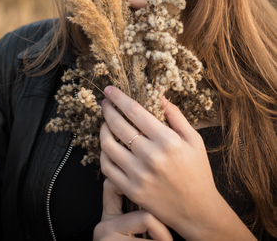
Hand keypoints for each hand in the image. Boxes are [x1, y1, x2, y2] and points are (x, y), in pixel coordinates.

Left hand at [100, 86, 256, 240]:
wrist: (198, 210)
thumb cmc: (198, 172)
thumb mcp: (194, 140)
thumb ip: (176, 116)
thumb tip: (159, 96)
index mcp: (167, 141)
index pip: (135, 112)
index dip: (119, 98)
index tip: (110, 89)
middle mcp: (151, 156)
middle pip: (119, 126)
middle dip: (108, 110)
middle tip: (104, 102)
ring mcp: (139, 175)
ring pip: (108, 146)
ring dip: (102, 130)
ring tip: (105, 123)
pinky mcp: (131, 190)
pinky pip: (108, 168)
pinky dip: (104, 153)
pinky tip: (107, 146)